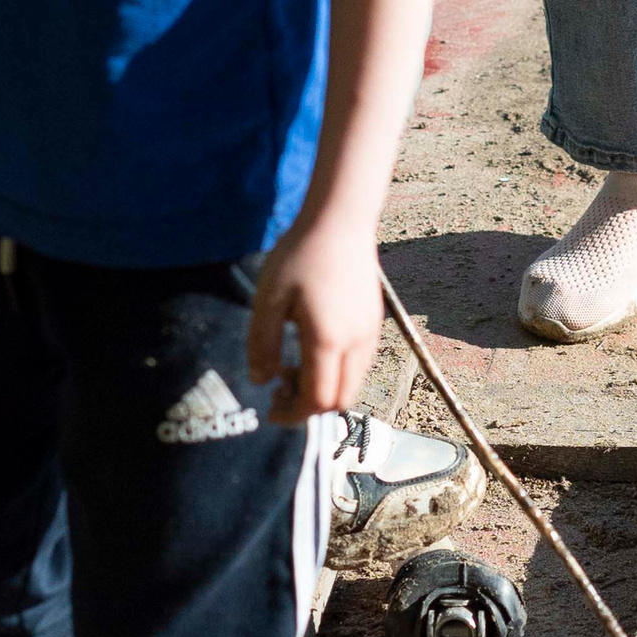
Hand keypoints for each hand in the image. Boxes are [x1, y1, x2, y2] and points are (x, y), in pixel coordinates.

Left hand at [249, 214, 382, 424]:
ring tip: (295, 366)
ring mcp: (370, 334)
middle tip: (281, 387)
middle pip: (340, 400)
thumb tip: (261, 381)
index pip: (317, 400)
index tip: (270, 408)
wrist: (340, 221)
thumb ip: (262, 344)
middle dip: (309, 406)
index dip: (293, 414)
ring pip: (353, 385)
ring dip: (325, 389)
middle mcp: (355, 344)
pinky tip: (315, 349)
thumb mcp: (269, 299)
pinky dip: (338, 373)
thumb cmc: (300, 255)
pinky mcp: (374, 323)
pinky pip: (360, 365)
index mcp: (327, 340)